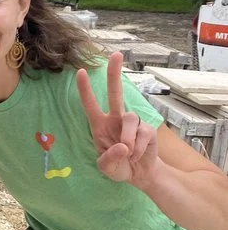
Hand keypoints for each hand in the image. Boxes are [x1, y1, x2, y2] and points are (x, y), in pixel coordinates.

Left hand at [76, 52, 158, 185]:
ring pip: (129, 117)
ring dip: (127, 137)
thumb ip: (109, 159)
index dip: (85, 89)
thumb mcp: (106, 168)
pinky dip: (138, 147)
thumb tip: (123, 145)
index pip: (90, 104)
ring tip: (128, 153)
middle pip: (115, 92)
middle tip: (116, 54)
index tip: (81, 72)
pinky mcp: (147, 129)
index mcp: (99, 125)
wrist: (139, 175)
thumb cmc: (118, 167)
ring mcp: (132, 123)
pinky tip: (137, 154)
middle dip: (114, 74)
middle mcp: (115, 119)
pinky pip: (143, 133)